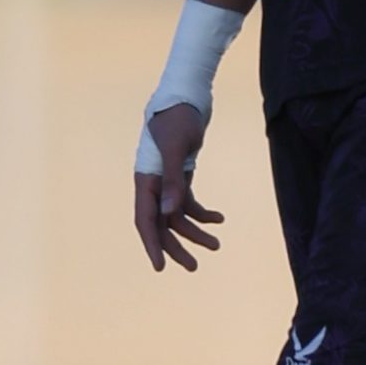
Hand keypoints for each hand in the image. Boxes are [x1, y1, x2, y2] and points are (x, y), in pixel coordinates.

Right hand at [133, 102, 224, 272]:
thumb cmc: (178, 119)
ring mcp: (167, 181)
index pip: (145, 220)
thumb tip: (169, 213)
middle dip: (177, 246)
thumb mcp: (177, 148)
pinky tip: (220, 219)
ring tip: (217, 245)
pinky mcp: (181, 175)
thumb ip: (172, 181)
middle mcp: (153, 185)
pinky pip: (189, 202)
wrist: (187, 97)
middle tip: (194, 267)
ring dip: (196, 232)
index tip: (160, 267)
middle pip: (162, 224)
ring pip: (177, 216)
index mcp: (145, 180)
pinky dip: (204, 213)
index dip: (152, 245)